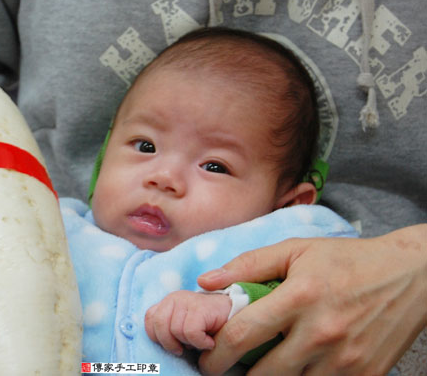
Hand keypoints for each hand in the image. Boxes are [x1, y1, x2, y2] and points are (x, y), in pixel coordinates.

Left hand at [145, 290, 231, 355]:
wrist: (236, 318)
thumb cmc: (207, 328)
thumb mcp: (182, 327)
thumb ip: (167, 327)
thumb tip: (154, 343)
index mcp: (168, 302)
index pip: (150, 318)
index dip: (158, 336)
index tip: (175, 344)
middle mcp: (175, 297)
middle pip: (158, 324)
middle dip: (170, 342)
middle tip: (185, 347)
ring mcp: (188, 299)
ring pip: (175, 331)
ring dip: (190, 343)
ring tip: (201, 340)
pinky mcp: (201, 307)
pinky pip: (190, 332)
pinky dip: (201, 342)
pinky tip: (210, 341)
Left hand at [197, 225, 426, 375]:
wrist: (409, 276)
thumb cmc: (346, 260)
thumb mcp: (296, 250)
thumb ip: (248, 264)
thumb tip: (205, 281)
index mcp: (300, 296)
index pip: (244, 335)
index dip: (216, 353)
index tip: (206, 358)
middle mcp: (322, 332)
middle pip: (263, 374)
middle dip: (238, 374)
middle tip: (229, 366)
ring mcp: (346, 359)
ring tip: (263, 363)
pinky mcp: (366, 375)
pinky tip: (297, 365)